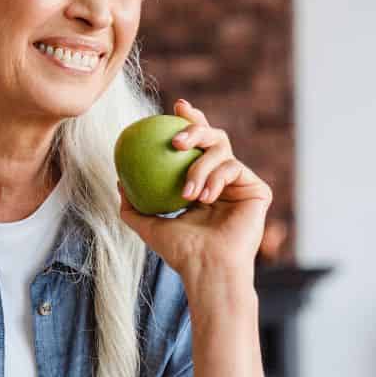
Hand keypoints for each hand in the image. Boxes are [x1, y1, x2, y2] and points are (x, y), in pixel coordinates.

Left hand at [117, 99, 275, 281]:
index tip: (174, 108)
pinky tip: (205, 197)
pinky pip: (233, 168)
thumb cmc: (179, 252)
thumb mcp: (147, 226)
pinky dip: (215, 180)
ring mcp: (241, 184)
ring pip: (221, 150)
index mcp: (202, 183)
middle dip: (195, 128)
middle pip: (213, 137)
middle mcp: (223, 180)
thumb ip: (132, 205)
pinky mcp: (257, 190)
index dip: (189, 122)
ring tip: (188, 193)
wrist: (208, 269)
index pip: (196, 146)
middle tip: (176, 138)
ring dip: (199, 168)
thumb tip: (118, 180)